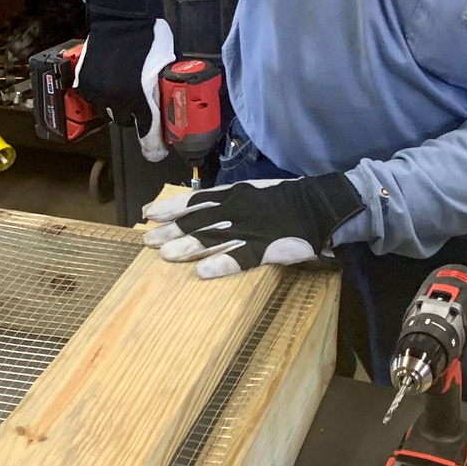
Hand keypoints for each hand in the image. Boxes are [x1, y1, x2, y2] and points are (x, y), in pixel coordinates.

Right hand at [74, 0, 173, 162]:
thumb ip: (164, 89)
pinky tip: (110, 82)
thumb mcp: (166, 65)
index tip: (158, 152)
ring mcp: (98, 92)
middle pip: (128, 122)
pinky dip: (101, 95)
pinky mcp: (84, 83)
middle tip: (142, 102)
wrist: (121, 15)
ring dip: (117, 105)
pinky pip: (94, 99)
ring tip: (124, 88)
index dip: (155, 147)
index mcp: (141, 97)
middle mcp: (117, 99)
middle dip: (136, 115)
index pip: (148, 134)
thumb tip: (171, 104)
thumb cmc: (148, 35)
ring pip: (109, 112)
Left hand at [142, 173, 364, 278]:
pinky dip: (221, 264)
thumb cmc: (286, 198)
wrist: (320, 204)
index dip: (169, 208)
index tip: (148, 215)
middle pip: (195, 222)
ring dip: (186, 247)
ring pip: (210, 239)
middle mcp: (236, 211)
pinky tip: (203, 273)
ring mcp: (249, 230)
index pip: (194, 201)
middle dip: (168, 231)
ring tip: (165, 255)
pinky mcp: (265, 249)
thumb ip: (231, 201)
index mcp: (233, 195)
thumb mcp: (254, 192)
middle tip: (147, 241)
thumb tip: (205, 208)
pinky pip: (240, 258)